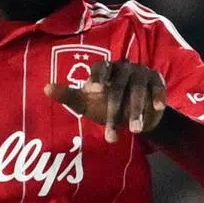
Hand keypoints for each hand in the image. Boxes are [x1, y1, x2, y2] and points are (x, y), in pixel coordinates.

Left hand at [45, 60, 166, 142]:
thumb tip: (45, 88)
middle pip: (118, 87)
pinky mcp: (157, 79)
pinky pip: (158, 87)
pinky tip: (158, 109)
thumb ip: (68, 96)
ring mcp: (141, 72)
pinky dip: (158, 97)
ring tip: (135, 131)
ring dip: (137, 111)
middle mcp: (123, 67)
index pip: (100, 68)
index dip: (97, 77)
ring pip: (138, 90)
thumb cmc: (105, 105)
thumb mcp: (86, 103)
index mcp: (105, 68)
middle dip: (115, 113)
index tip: (95, 90)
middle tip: (112, 135)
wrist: (134, 113)